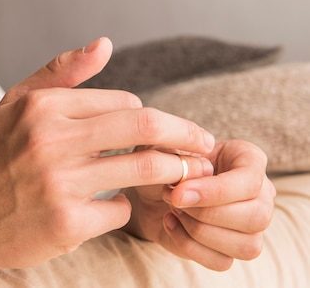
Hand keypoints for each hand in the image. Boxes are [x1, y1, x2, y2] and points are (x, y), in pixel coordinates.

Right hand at [0, 38, 216, 275]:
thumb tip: (104, 44)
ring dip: (172, 170)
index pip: (123, 100)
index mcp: (40, 106)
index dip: (148, 115)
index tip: (160, 130)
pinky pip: (121, 209)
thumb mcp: (14, 105)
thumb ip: (58, 72)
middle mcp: (48, 139)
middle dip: (185, 134)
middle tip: (204, 144)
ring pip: (144, 167)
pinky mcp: (66, 222)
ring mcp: (58, 182)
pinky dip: (125, 207)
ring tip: (182, 174)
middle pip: (143, 124)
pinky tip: (112, 205)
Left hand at [124, 140, 275, 270]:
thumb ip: (179, 155)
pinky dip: (189, 246)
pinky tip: (170, 222)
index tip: (178, 193)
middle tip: (173, 198)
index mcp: (249, 159)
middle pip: (257, 218)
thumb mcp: (164, 147)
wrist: (149, 185)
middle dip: (206, 213)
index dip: (215, 192)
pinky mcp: (229, 250)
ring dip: (200, 231)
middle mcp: (259, 194)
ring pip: (247, 246)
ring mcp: (249, 226)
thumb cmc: (164, 161)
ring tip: (173, 209)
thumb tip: (195, 174)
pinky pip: (222, 262)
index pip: (250, 182)